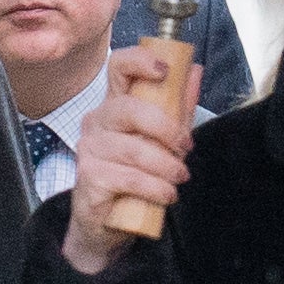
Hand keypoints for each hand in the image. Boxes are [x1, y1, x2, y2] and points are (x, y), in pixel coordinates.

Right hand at [55, 41, 197, 271]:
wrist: (106, 222)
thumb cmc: (134, 174)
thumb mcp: (161, 139)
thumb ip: (177, 107)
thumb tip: (194, 70)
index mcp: (114, 106)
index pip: (118, 68)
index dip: (139, 61)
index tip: (165, 70)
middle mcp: (97, 122)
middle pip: (129, 109)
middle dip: (166, 128)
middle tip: (185, 148)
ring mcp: (89, 149)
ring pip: (133, 149)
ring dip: (166, 166)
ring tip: (179, 178)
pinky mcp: (89, 177)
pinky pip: (129, 178)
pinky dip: (155, 188)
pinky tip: (166, 195)